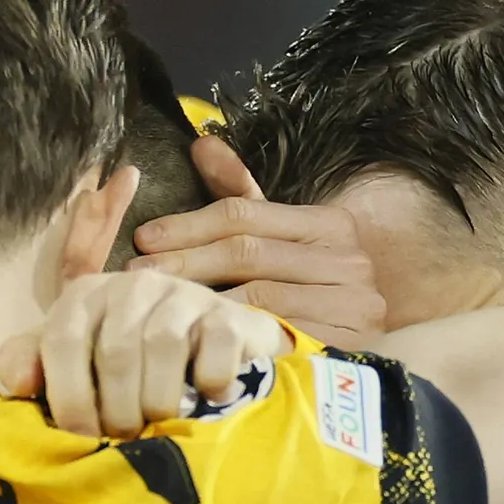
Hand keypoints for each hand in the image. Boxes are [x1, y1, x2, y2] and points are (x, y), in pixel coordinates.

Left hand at [0, 269, 290, 437]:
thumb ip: (31, 367)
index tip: (82, 437)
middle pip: (116, 351)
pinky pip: (216, 347)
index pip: (63, 341)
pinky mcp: (229, 313)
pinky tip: (207, 400)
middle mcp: (132, 285)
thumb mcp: (72, 364)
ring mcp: (183, 294)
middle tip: (126, 438)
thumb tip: (19, 382)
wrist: (209, 351)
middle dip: (118, 410)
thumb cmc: (127, 367)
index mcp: (84, 296)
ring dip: (159, 401)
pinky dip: (210, 383)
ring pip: (164, 346)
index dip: (69, 396)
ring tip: (160, 423)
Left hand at [125, 136, 387, 349]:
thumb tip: (201, 144)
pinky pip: (273, 338)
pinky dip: (230, 338)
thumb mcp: (280, 238)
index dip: (189, 225)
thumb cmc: (311, 290)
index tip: (144, 238)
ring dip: (199, 302)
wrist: (367, 358)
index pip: (246, 213)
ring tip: (156, 308)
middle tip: (136, 276)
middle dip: (185, 262)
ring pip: (257, 297)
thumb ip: (242, 194)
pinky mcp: (345, 346)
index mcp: (330, 224)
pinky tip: (194, 341)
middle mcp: (348, 259)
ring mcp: (352, 304)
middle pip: (247, 252)